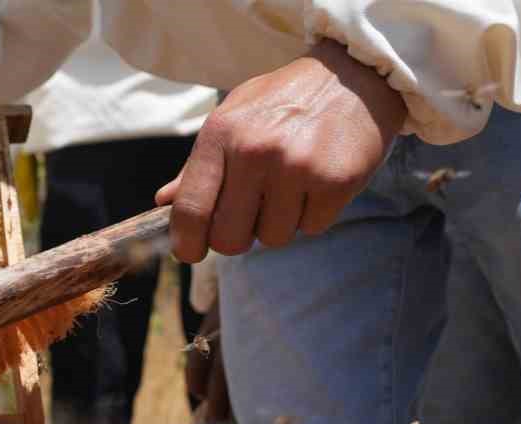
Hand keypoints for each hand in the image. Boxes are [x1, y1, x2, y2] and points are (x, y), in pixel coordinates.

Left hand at [157, 40, 405, 262]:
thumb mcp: (235, 117)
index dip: (187, 242)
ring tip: (293, 184)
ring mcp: (295, 167)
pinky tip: (319, 181)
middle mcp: (254, 151)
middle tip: (253, 213)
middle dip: (238, 237)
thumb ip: (198, 164)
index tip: (192, 251)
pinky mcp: (334, 181)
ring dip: (281, 222)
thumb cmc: (286, 101)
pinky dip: (315, 213)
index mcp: (221, 134)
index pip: (189, 209)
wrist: (356, 75)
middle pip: (229, 238)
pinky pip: (312, 228)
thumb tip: (164, 201)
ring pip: (273, 238)